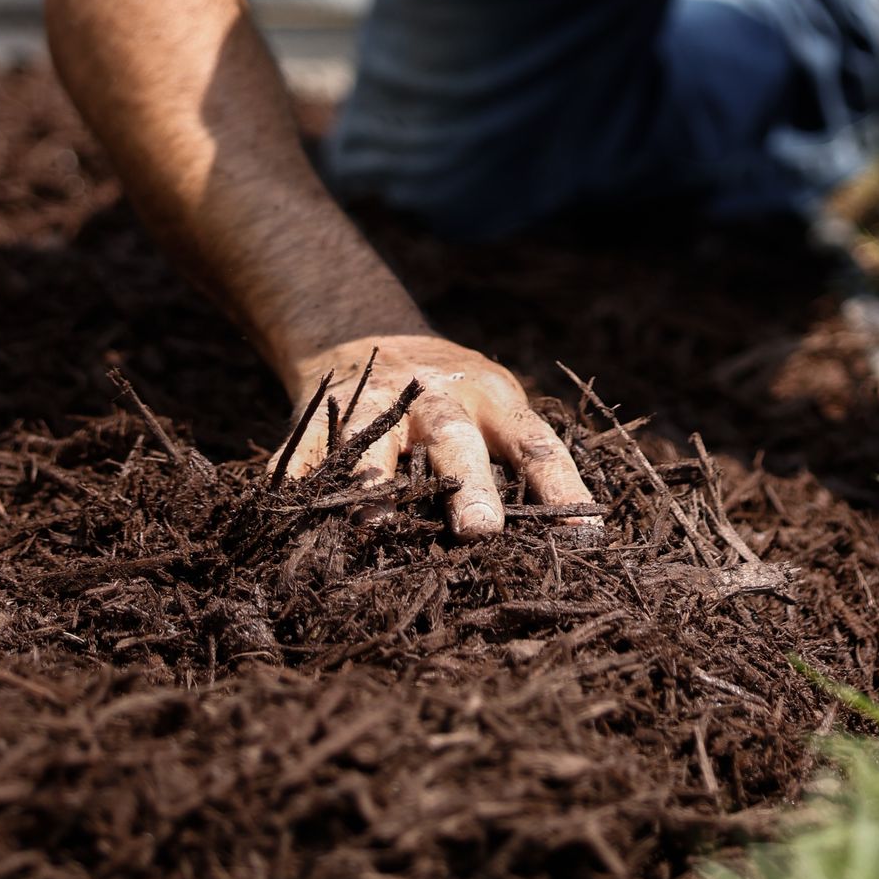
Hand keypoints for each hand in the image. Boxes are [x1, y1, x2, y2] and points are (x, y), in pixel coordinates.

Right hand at [274, 334, 599, 541]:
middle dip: (469, 486)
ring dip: (376, 486)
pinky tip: (293, 515)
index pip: (535, 443)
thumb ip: (520, 461)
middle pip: (455, 440)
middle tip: (482, 532)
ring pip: (375, 444)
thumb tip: (577, 543)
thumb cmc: (452, 396)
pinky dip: (298, 484)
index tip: (585, 537)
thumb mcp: (494, 406)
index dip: (561, 486)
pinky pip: (304, 455)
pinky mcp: (320, 422)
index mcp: (491, 401)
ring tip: (373, 530)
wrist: (365, 335)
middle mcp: (434, 401)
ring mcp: (374, 408)